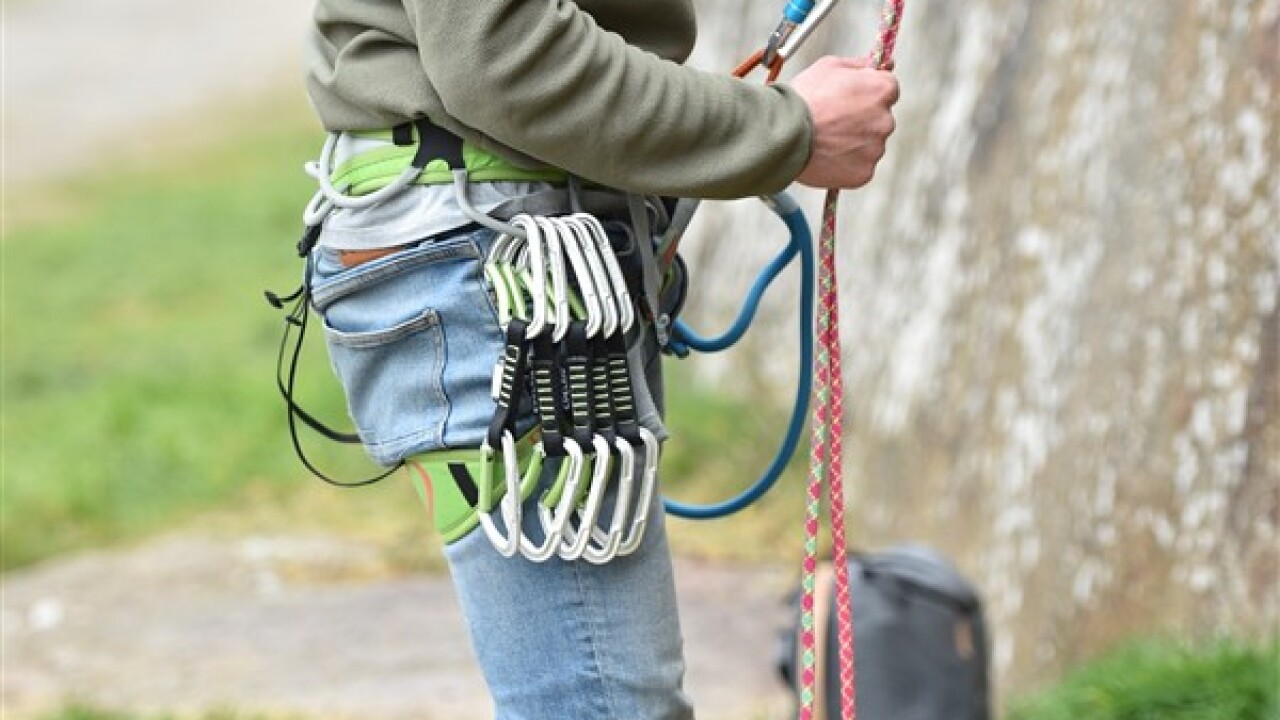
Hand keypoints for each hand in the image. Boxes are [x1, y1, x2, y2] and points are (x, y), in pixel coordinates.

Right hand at [788, 56, 899, 188]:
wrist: (784, 134)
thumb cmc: (803, 100)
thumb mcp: (829, 66)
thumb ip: (859, 65)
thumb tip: (880, 65)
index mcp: (880, 90)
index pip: (888, 89)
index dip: (868, 93)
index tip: (853, 98)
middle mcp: (884, 120)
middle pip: (880, 119)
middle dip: (862, 119)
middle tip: (833, 120)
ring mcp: (875, 148)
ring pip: (870, 144)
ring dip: (854, 142)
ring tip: (827, 138)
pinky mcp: (864, 172)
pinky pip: (860, 166)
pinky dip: (848, 163)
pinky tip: (829, 154)